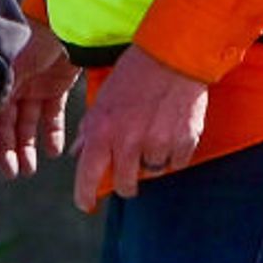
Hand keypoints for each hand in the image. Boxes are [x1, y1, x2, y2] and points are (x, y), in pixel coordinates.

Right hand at [0, 23, 75, 176]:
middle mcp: (12, 88)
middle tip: (15, 173)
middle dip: (11, 150)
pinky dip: (53, 133)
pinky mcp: (56, 88)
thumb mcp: (8, 70)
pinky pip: (52, 115)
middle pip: (9, 126)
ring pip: (29, 125)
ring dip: (29, 147)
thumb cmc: (29, 42)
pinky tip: (54, 150)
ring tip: (30, 168)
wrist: (62, 24)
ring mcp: (34, 89)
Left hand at [72, 45, 209, 211]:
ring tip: (151, 139)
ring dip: (149, 164)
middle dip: (124, 184)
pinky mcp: (184, 141)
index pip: (88, 174)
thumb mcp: (101, 101)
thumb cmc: (132, 76)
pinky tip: (170, 135)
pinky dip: (172, 156)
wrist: (171, 57)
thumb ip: (89, 130)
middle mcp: (128, 141)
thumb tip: (78, 155)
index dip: (85, 195)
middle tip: (127, 176)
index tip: (86, 205)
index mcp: (102, 130)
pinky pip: (176, 164)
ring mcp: (158, 143)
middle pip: (124, 184)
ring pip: (151, 174)